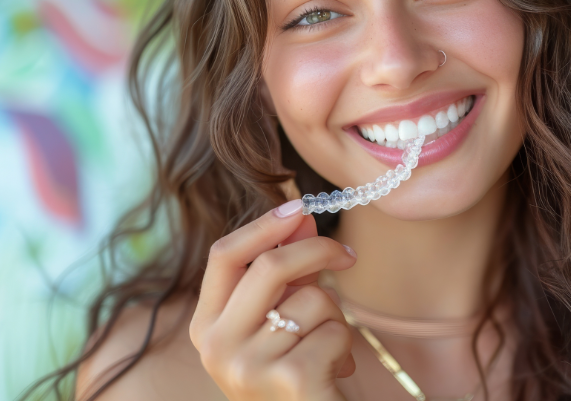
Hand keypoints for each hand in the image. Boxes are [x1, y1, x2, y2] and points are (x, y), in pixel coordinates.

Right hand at [189, 199, 357, 400]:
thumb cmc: (293, 374)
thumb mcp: (279, 319)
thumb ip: (286, 271)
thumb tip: (300, 215)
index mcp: (205, 327)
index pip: (223, 255)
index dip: (263, 226)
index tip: (298, 207)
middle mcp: (216, 347)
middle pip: (270, 266)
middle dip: (317, 250)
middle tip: (348, 254)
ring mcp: (248, 367)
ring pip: (312, 299)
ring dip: (335, 317)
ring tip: (327, 349)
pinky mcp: (289, 379)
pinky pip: (334, 329)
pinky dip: (345, 345)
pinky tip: (334, 372)